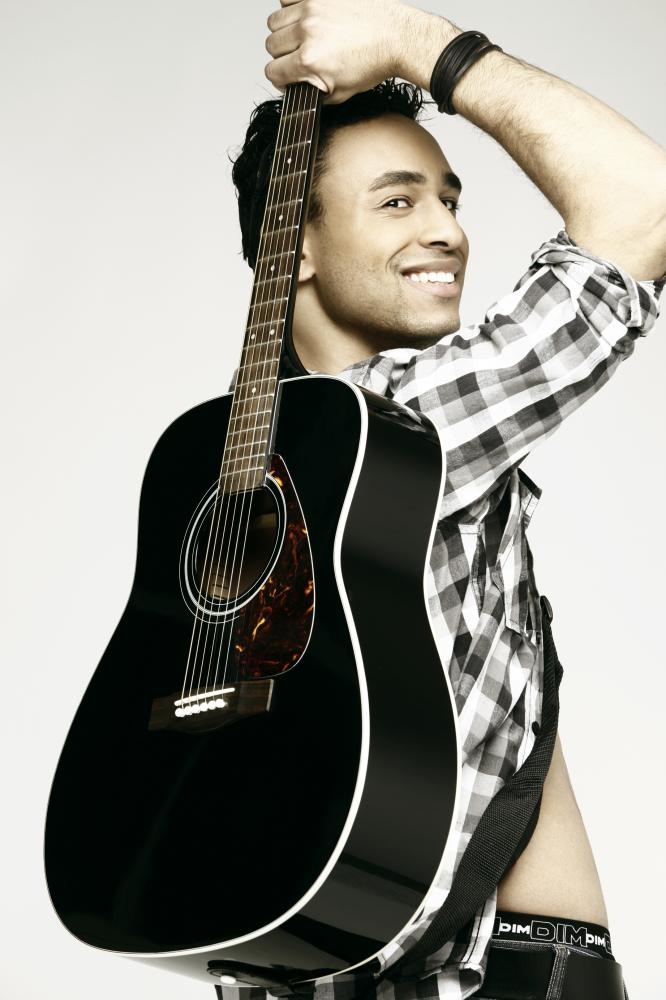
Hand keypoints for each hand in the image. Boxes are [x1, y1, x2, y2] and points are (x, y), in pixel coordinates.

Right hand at [264, 0, 423, 102]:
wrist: (396, 38)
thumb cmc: (372, 64)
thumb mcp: (340, 94)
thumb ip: (312, 92)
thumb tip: (296, 87)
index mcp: (310, 61)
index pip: (272, 71)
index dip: (280, 78)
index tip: (290, 76)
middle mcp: (307, 32)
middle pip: (271, 44)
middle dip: (283, 54)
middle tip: (299, 56)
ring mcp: (312, 8)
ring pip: (275, 20)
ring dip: (284, 30)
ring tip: (302, 37)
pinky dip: (292, 7)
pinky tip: (306, 17)